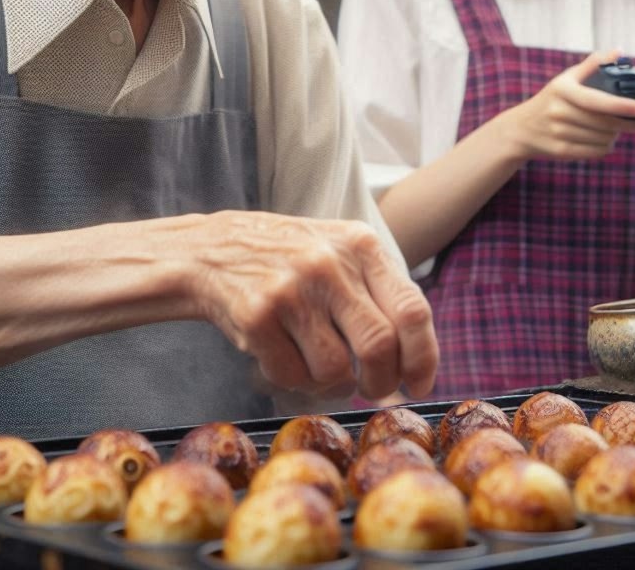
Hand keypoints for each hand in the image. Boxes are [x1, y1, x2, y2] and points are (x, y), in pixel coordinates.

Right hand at [191, 211, 437, 401]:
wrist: (212, 249)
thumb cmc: (289, 259)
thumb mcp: (339, 251)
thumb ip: (378, 291)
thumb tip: (416, 363)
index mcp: (360, 245)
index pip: (412, 310)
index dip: (423, 358)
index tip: (418, 384)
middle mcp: (328, 264)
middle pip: (379, 346)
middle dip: (380, 382)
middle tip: (372, 390)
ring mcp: (291, 289)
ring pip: (335, 370)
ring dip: (332, 386)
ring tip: (319, 368)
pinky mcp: (256, 316)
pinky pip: (292, 376)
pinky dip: (293, 381)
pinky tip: (283, 357)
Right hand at [497, 50, 634, 162]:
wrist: (520, 129)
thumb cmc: (550, 101)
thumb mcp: (565, 80)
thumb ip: (592, 65)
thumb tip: (619, 51)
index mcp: (562, 90)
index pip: (598, 101)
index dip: (622, 106)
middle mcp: (558, 111)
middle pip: (604, 123)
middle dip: (626, 124)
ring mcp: (558, 132)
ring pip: (602, 139)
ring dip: (615, 136)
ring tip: (618, 130)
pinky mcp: (560, 150)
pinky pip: (594, 152)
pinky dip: (605, 147)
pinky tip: (605, 140)